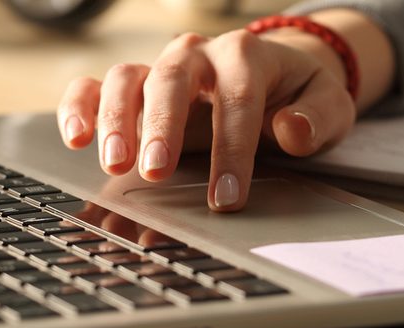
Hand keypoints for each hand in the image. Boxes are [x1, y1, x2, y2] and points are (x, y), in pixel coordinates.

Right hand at [56, 28, 358, 211]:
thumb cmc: (299, 96)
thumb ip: (318, 117)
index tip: (227, 196)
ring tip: (116, 163)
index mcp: (247, 55)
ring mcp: (160, 68)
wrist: (278, 76)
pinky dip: (79, 106)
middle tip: (156, 172)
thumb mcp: (328, 104)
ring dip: (117, 120)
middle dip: (162, 127)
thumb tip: (292, 130)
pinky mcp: (135, 86)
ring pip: (128, 78)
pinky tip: (75, 138)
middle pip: (172, 79)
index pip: (237, 98)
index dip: (231, 149)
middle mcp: (197, 55)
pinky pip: (95, 85)